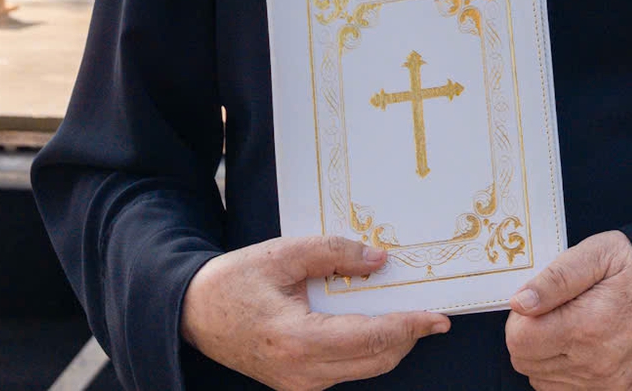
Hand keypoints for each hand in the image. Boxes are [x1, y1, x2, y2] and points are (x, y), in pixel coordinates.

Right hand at [180, 235, 450, 390]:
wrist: (194, 313)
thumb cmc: (234, 281)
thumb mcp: (283, 254)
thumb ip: (334, 253)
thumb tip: (380, 260)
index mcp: (297, 339)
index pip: (370, 338)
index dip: (409, 327)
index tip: (437, 318)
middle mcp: (302, 372)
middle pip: (375, 360)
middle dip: (408, 337)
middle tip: (431, 314)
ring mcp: (300, 385)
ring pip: (364, 369)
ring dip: (390, 344)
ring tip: (407, 316)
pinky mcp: (298, 385)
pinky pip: (346, 370)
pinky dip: (367, 350)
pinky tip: (374, 325)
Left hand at [504, 230, 631, 390]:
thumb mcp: (596, 255)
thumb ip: (554, 278)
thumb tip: (519, 303)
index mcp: (587, 326)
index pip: (519, 339)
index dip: (520, 318)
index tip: (538, 302)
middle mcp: (595, 363)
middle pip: (524, 361)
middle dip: (529, 335)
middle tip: (554, 312)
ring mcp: (604, 384)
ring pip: (539, 378)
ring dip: (543, 354)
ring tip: (570, 327)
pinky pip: (560, 390)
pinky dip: (559, 371)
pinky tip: (577, 347)